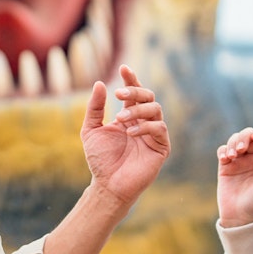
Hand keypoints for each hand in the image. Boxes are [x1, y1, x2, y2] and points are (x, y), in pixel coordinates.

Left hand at [80, 65, 169, 205]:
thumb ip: (95, 108)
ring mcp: (153, 134)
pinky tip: (131, 132)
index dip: (131, 79)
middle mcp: (143, 121)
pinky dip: (145, 126)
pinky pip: (160, 129)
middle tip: (119, 93)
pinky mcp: (161, 147)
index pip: (134, 92)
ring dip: (138, 109)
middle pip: (148, 96)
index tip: (123, 67)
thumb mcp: (91, 130)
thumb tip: (99, 83)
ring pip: (155, 109)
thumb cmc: (100, 159)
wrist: (107, 185)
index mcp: (129, 115)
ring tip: (120, 118)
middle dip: (135, 90)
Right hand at [217, 128, 252, 226]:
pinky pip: (222, 150)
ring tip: (232, 156)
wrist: (242, 216)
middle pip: (248, 135)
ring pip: (234, 140)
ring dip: (233, 143)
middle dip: (244, 137)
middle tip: (241, 150)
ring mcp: (239, 161)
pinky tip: (225, 159)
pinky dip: (223, 150)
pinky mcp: (225, 166)